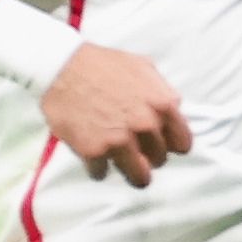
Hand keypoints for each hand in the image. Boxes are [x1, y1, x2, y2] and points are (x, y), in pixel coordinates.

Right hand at [44, 44, 190, 187]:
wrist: (59, 65)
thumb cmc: (101, 64)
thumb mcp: (142, 67)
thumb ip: (162, 91)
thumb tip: (175, 107)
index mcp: (162, 106)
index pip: (182, 144)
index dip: (170, 145)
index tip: (159, 144)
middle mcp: (145, 126)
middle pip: (159, 160)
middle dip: (147, 155)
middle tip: (133, 147)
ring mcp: (120, 141)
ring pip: (140, 178)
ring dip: (130, 171)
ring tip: (119, 161)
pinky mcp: (94, 152)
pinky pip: (102, 173)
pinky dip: (96, 167)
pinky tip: (91, 153)